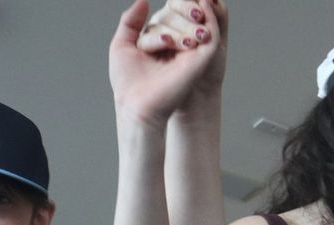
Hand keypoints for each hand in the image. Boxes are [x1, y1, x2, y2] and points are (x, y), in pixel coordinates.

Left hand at [110, 0, 226, 125]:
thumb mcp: (122, 44)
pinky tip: (203, 2)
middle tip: (173, 8)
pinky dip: (210, 17)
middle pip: (184, 19)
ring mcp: (192, 55)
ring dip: (193, 11)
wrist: (138, 105)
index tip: (146, 42)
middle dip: (182, 9)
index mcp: (163, 47)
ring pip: (198, 23)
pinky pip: (211, 32)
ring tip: (194, 5)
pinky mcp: (201, 60)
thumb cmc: (127, 81)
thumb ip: (131, 21)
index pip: (167, 21)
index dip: (164, 18)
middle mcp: (179, 51)